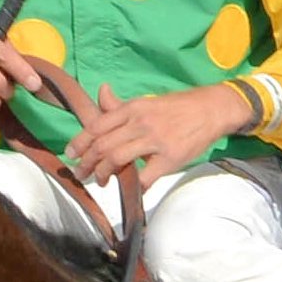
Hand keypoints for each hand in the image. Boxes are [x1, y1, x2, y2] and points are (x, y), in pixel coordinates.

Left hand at [66, 82, 252, 186]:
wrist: (211, 110)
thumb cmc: (176, 108)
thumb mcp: (146, 102)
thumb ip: (121, 105)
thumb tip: (102, 91)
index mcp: (133, 108)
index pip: (97, 125)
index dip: (80, 141)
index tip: (70, 154)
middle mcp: (141, 123)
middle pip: (103, 145)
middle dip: (87, 162)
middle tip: (80, 173)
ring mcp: (156, 141)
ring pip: (118, 159)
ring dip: (104, 173)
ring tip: (101, 181)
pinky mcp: (170, 158)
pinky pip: (146, 177)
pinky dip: (135, 187)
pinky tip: (132, 190)